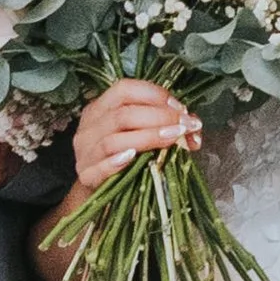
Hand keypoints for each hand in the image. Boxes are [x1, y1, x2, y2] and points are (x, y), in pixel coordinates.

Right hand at [71, 80, 198, 197]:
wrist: (98, 191)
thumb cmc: (123, 157)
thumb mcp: (140, 134)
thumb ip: (166, 125)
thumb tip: (194, 126)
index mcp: (100, 108)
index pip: (124, 90)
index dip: (154, 95)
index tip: (180, 108)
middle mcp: (89, 127)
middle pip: (122, 114)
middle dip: (159, 117)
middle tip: (185, 125)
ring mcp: (85, 152)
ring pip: (113, 140)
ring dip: (147, 137)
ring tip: (173, 138)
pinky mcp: (86, 176)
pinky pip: (99, 168)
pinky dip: (116, 162)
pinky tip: (133, 158)